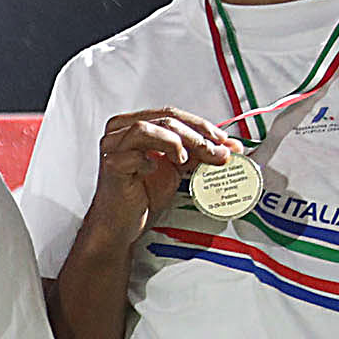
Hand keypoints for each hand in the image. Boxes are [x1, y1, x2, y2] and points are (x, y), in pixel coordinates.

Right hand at [92, 108, 236, 231]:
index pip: (171, 114)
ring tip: (183, 159)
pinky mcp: (111, 166)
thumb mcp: (176, 169)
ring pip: (147, 129)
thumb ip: (198, 154)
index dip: (199, 124)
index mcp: (134, 126)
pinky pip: (132, 155)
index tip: (221, 139)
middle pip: (164, 119)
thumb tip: (228, 147)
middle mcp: (120, 132)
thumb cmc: (141, 196)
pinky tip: (155, 169)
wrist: (121, 225)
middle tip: (215, 151)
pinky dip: (149, 160)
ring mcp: (113, 147)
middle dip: (195, 135)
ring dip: (174, 141)